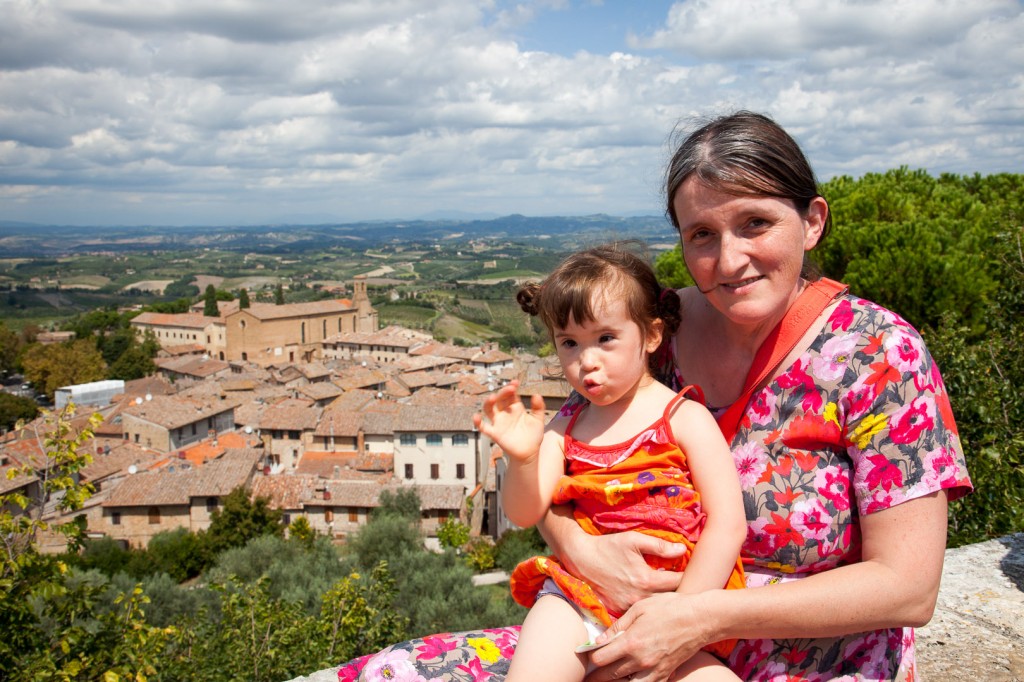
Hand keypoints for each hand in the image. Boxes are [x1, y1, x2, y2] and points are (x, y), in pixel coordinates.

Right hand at [473, 380, 545, 461]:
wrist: (529, 453)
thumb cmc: (533, 436)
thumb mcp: (538, 420)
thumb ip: (538, 407)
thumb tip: (536, 395)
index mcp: (515, 408)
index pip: (511, 394)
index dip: (511, 387)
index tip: (515, 383)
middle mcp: (505, 413)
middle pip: (500, 399)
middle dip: (503, 392)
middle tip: (510, 389)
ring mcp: (499, 422)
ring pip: (489, 409)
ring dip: (489, 402)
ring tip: (493, 397)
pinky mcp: (495, 433)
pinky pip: (483, 427)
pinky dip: (478, 422)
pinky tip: (476, 417)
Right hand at [554, 527, 686, 615]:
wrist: (581, 559)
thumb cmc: (609, 546)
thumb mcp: (634, 540)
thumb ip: (660, 547)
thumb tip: (682, 549)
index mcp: (646, 580)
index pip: (677, 582)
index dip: (687, 576)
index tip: (692, 571)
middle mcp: (639, 597)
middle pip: (669, 599)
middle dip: (678, 591)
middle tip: (685, 583)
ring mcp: (628, 606)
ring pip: (655, 607)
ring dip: (664, 600)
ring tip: (670, 592)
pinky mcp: (618, 610)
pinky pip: (639, 612)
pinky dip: (647, 606)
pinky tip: (651, 599)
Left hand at [584, 592, 711, 681]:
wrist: (700, 618)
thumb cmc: (669, 608)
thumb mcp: (639, 608)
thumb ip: (618, 626)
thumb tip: (600, 639)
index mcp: (631, 642)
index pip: (600, 659)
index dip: (591, 657)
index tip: (588, 653)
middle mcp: (640, 660)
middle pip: (610, 676)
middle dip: (597, 676)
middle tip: (588, 677)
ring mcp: (654, 670)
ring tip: (608, 679)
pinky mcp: (666, 674)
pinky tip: (631, 678)